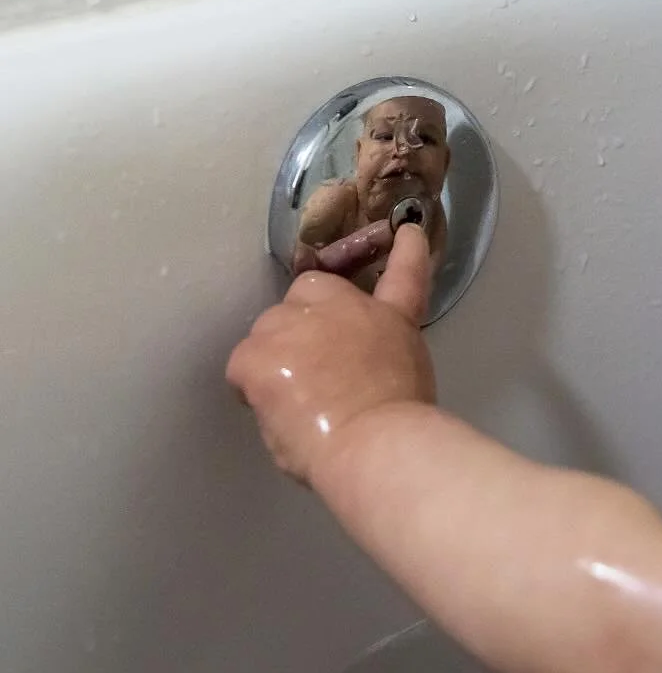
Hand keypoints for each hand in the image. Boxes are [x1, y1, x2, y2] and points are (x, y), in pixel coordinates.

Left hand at [227, 223, 434, 483]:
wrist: (375, 440)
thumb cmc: (400, 418)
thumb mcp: (409, 371)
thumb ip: (378, 353)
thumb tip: (354, 370)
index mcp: (389, 318)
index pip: (402, 277)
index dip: (405, 253)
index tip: (407, 232)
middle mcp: (339, 307)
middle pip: (303, 300)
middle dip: (303, 327)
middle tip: (315, 375)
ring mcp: (292, 323)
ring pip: (267, 335)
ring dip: (276, 359)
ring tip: (298, 402)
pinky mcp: (255, 352)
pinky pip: (241, 368)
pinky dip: (251, 389)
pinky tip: (276, 409)